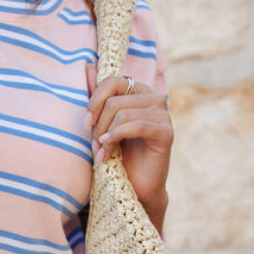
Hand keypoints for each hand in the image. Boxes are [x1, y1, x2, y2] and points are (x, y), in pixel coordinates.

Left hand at [84, 64, 172, 211]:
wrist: (135, 187)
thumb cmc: (118, 155)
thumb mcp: (102, 125)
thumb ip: (97, 97)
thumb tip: (87, 66)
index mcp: (138, 92)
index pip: (113, 80)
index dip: (95, 100)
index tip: (86, 123)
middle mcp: (153, 98)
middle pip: (115, 100)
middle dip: (99, 125)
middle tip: (95, 145)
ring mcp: (163, 114)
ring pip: (123, 113)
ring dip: (106, 136)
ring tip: (102, 153)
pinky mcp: (167, 132)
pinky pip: (136, 126)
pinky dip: (117, 137)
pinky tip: (108, 151)